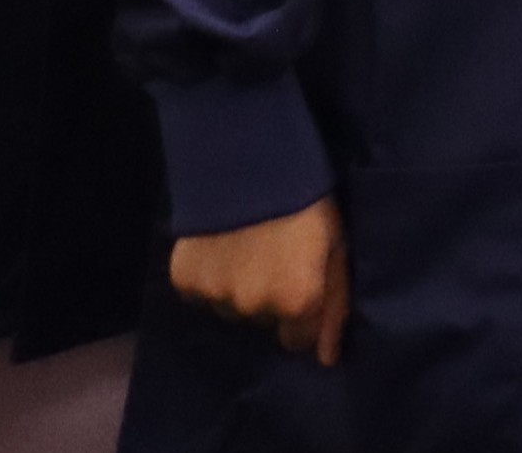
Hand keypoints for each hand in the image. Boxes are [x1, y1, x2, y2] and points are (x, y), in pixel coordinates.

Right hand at [172, 200, 349, 365]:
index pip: (298, 339)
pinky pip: (202, 293)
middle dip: (271, 299)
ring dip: (240, 289)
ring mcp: (216, 296)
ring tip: (248, 248)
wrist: (249, 162)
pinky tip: (221, 246)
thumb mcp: (335, 248)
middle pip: (264, 322)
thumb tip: (327, 359)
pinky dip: (211, 276)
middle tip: (275, 258)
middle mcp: (254, 308)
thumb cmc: (307, 202)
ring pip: (232, 309)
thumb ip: (334, 306)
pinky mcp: (185, 281)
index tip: (302, 285)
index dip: (302, 313)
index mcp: (295, 302)